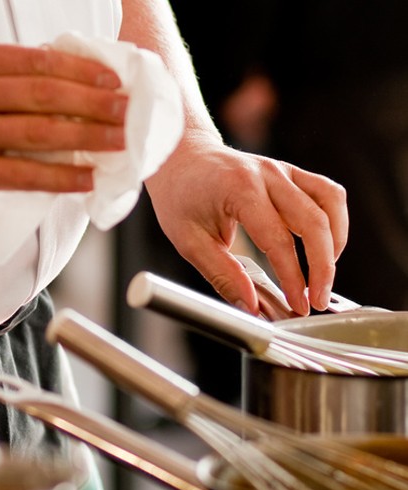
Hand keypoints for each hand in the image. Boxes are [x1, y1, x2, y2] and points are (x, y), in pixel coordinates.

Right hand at [0, 41, 127, 206]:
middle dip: (93, 102)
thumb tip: (43, 75)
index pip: (37, 62)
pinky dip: (58, 176)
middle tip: (127, 109)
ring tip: (118, 141)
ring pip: (39, 133)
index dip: (80, 70)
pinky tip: (85, 178)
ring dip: (85, 137)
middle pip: (45, 95)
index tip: (113, 79)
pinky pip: (22, 174)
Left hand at [145, 136, 347, 314]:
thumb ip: (222, 274)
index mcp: (240, 190)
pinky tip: (323, 246)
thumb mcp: (189, 241)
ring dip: (335, 242)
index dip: (293, 278)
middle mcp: (268, 174)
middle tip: (318, 300)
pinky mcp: (289, 172)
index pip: (278, 241)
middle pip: (314, 223)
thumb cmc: (180, 196)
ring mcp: (282, 170)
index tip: (298, 304)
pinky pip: (326, 192)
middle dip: (323, 267)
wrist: (179, 158)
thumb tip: (250, 306)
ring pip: (330, 203)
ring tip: (324, 275)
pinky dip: (332, 220)